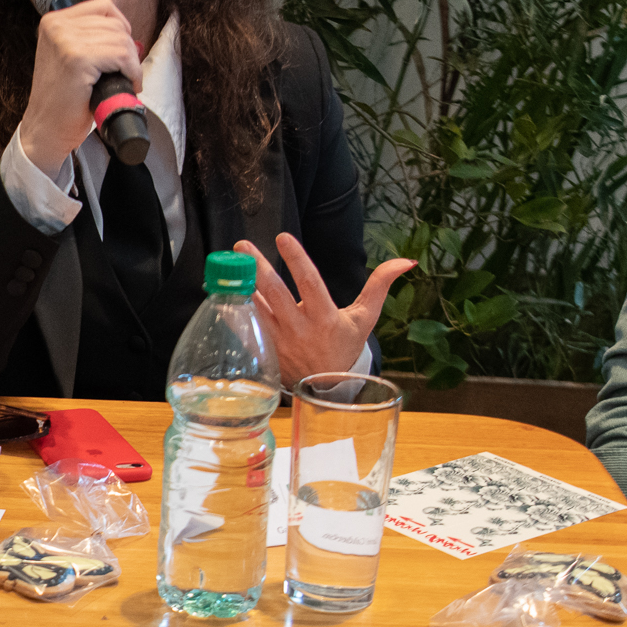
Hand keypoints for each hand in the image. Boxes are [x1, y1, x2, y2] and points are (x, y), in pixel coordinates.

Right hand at [16, 0, 144, 171]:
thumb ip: (86, 36)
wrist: (46, 129)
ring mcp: (65, 40)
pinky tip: (127, 84)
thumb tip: (124, 29)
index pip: (104, 7)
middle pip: (115, 24)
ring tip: (125, 81)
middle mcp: (56, 26)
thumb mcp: (67, 56)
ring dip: (132, 63)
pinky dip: (132, 71)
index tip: (121, 52)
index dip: (121, 29)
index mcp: (53, 21)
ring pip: (121, 39)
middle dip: (128, 50)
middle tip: (125, 73)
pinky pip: (122, 55)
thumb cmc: (61, 99)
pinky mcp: (77, 58)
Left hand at [242, 233, 414, 384]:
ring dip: (241, 285)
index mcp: (325, 317)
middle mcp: (300, 329)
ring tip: (229, 262)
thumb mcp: (365, 318)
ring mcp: (279, 341)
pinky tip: (221, 293)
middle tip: (242, 245)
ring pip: (257, 309)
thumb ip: (379, 286)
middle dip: (258, 267)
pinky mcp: (265, 352)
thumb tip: (405, 261)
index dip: (297, 259)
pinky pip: (244, 330)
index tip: (283, 237)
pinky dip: (232, 312)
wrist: (327, 388)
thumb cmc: (345, 346)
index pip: (309, 283)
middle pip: (275, 294)